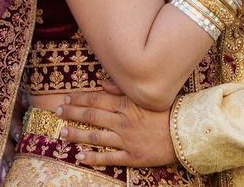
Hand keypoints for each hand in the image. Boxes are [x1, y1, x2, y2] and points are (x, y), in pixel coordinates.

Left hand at [56, 89, 175, 167]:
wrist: (186, 134)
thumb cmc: (169, 112)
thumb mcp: (148, 96)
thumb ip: (124, 90)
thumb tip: (103, 85)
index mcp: (126, 105)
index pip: (96, 100)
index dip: (79, 99)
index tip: (66, 99)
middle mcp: (123, 121)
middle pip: (91, 116)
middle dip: (72, 113)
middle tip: (57, 112)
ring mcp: (126, 140)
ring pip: (95, 136)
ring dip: (77, 135)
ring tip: (62, 133)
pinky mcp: (131, 157)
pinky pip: (108, 158)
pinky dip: (93, 158)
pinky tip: (80, 157)